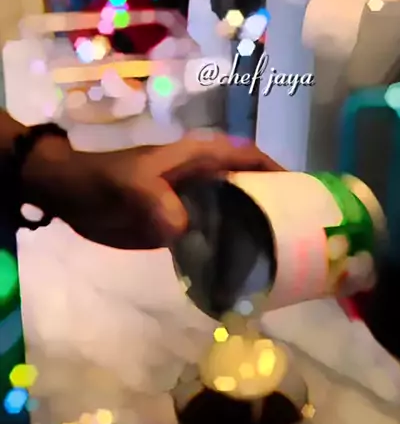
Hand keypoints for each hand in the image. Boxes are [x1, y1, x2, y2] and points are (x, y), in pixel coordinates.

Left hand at [23, 132, 281, 249]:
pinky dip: (227, 245)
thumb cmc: (105, 180)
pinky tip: (242, 266)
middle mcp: (202, 178)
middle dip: (274, 203)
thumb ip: (159, 204)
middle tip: (300, 233)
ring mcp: (191, 202)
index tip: (303, 194)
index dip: (277, 170)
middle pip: (249, 186)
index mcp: (199, 158)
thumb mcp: (131, 186)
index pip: (249, 157)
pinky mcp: (178, 225)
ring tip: (281, 253)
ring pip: (233, 211)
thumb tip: (186, 230)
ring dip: (253, 227)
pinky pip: (211, 233)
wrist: (71, 195)